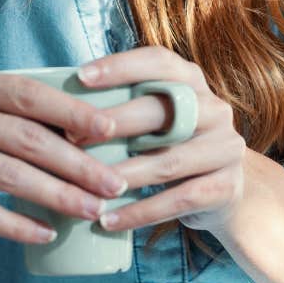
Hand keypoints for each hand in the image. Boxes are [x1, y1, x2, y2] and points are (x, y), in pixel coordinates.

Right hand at [0, 67, 130, 244]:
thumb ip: (4, 109)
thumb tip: (77, 129)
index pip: (28, 95)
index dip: (71, 112)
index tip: (110, 130)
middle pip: (25, 137)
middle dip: (76, 162)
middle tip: (113, 183)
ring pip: (6, 174)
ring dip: (56, 195)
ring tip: (90, 210)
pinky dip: (15, 224)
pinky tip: (44, 232)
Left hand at [78, 47, 249, 234]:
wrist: (223, 191)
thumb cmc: (171, 146)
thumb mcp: (156, 119)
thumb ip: (124, 105)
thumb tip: (57, 106)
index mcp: (192, 81)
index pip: (158, 62)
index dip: (120, 66)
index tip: (80, 77)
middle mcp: (214, 109)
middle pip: (162, 111)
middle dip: (113, 123)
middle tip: (71, 138)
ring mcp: (225, 148)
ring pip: (168, 161)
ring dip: (122, 176)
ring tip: (85, 188)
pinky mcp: (226, 187)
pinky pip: (178, 200)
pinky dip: (140, 212)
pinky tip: (108, 220)